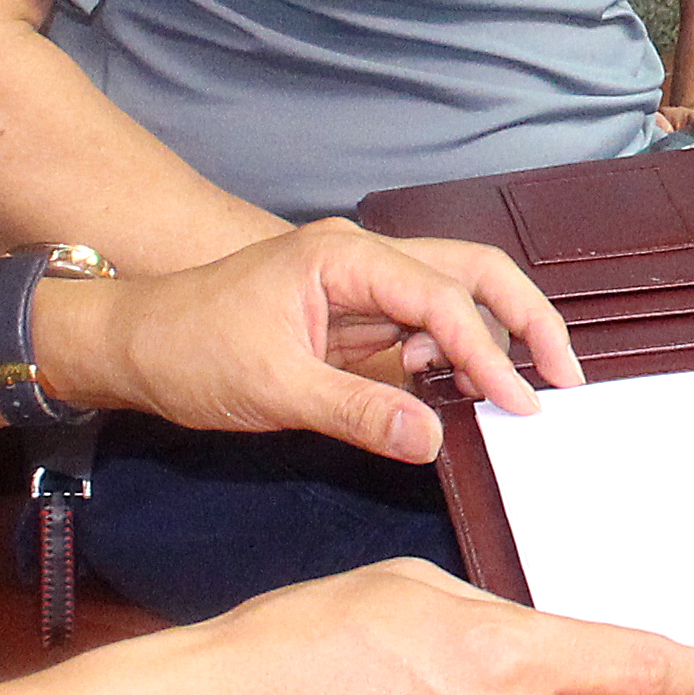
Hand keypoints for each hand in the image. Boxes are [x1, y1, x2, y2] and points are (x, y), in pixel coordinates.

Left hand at [78, 221, 580, 465]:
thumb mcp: (272, 390)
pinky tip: (460, 393)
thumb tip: (434, 439)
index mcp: (344, 256)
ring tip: (522, 393)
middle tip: (566, 378)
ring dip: (494, 337)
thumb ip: (358, 412)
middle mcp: (361, 255)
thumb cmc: (185, 350)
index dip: (490, 354)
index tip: (521, 406)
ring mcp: (358, 282)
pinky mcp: (352, 313)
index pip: (444, 297)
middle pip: (472, 269)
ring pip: (454, 292)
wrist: (127, 343)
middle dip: (525, 318)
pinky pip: (423, 323)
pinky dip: (455, 353)